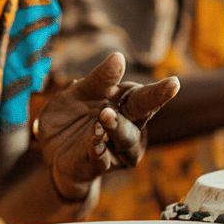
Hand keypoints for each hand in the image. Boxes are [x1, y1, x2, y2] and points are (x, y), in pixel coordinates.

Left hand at [35, 53, 179, 199]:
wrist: (49, 151)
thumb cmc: (71, 116)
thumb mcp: (79, 92)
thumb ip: (99, 79)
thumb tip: (118, 57)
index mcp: (126, 102)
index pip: (145, 94)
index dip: (160, 90)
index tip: (174, 82)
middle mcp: (129, 124)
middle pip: (144, 111)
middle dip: (155, 99)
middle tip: (170, 86)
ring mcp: (117, 148)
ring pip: (126, 138)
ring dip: (117, 126)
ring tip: (105, 115)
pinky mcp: (99, 166)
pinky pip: (102, 160)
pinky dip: (99, 152)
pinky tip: (96, 146)